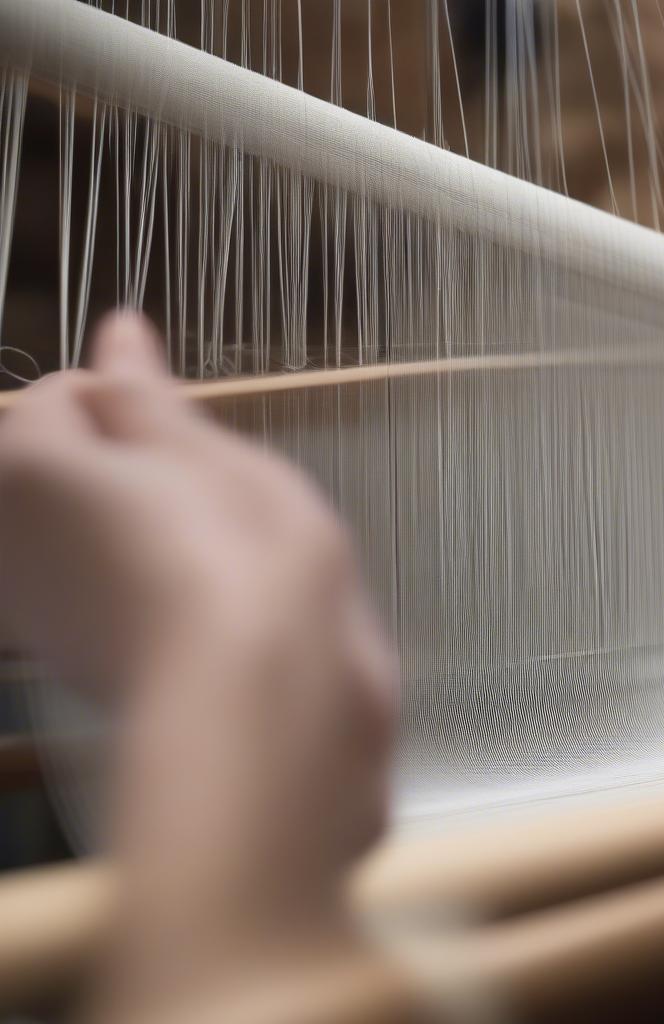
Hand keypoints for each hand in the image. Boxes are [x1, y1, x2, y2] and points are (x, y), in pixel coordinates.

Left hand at [0, 312, 396, 1017]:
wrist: (264, 699)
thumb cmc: (239, 549)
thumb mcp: (204, 449)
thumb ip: (147, 395)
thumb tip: (116, 332)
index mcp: (34, 468)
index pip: (62, 398)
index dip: (130, 400)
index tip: (193, 428)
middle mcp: (17, 542)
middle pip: (71, 472)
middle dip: (133, 464)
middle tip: (210, 487)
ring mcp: (46, 614)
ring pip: (95, 533)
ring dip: (147, 523)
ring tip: (221, 544)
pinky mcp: (87, 669)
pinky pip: (112, 592)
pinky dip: (152, 582)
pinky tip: (211, 600)